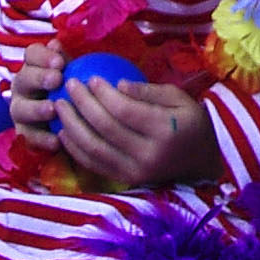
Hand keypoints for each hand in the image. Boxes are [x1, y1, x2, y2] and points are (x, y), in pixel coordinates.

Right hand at [8, 43, 64, 152]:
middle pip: (24, 79)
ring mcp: (20, 111)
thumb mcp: (72, 71)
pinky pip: (29, 137)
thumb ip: (64, 59)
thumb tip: (57, 43)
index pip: (32, 54)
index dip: (43, 56)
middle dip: (39, 78)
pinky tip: (56, 140)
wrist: (69, 120)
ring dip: (37, 109)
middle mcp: (22, 87)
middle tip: (56, 79)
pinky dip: (42, 139)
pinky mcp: (24, 134)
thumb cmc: (73, 87)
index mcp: (34, 66)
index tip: (60, 62)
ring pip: (21, 109)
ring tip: (53, 109)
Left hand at [53, 74, 221, 189]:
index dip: (103, 94)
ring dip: (72, 127)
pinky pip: (93, 164)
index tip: (91, 78)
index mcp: (165, 130)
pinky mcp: (124, 181)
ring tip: (59, 107)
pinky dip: (75, 148)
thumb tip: (117, 83)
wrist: (200, 164)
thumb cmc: (191, 123)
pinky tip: (64, 132)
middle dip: (82, 105)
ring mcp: (134, 171)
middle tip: (69, 86)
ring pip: (93, 149)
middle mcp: (148, 154)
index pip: (125, 110)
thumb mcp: (180, 98)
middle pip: (105, 128)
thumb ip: (149, 91)